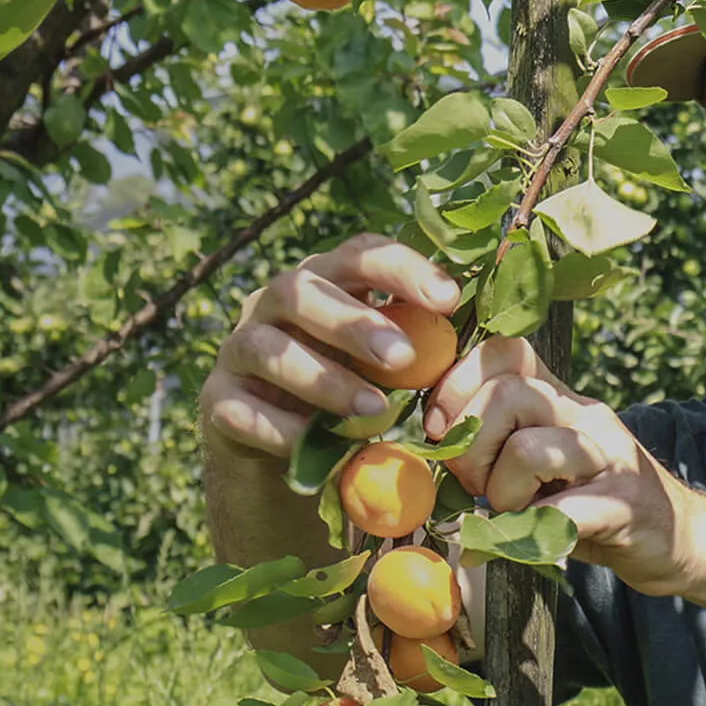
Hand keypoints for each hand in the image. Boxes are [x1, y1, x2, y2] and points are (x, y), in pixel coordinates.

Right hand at [200, 233, 460, 457]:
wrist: (287, 451)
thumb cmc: (354, 390)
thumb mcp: (388, 366)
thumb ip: (422, 348)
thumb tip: (487, 344)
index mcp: (326, 281)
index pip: (358, 254)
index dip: (402, 268)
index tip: (448, 299)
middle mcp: (273, 303)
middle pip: (300, 289)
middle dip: (353, 322)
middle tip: (402, 359)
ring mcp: (238, 349)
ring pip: (267, 348)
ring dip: (324, 380)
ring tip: (375, 413)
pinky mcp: (218, 400)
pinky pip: (241, 408)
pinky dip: (282, 428)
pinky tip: (317, 446)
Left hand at [424, 338, 705, 597]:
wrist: (679, 538)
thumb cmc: (593, 501)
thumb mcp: (543, 461)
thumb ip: (496, 444)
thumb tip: (428, 446)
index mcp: (561, 398)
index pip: (505, 350)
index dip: (458, 381)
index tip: (442, 428)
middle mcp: (586, 415)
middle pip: (509, 394)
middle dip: (472, 449)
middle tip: (477, 488)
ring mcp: (609, 456)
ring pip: (530, 449)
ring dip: (503, 493)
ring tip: (515, 514)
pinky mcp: (624, 504)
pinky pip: (559, 512)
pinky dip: (527, 535)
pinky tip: (527, 543)